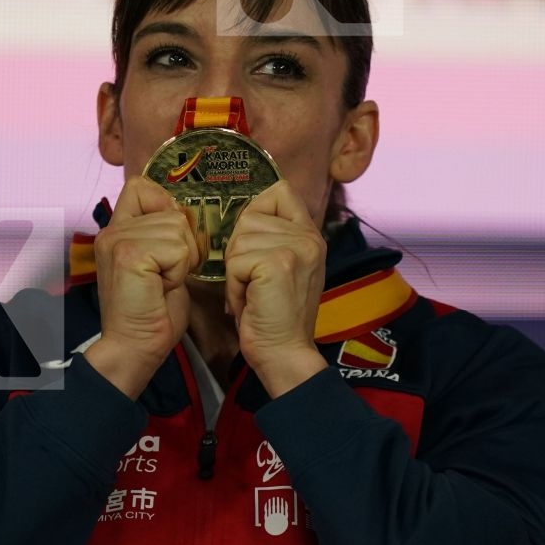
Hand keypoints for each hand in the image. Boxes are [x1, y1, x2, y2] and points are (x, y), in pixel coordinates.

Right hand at [84, 176, 201, 398]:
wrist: (134, 346)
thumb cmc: (152, 312)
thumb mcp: (161, 263)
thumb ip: (166, 235)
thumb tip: (185, 214)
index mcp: (117, 230)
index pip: (141, 186)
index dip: (164, 205)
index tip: (170, 240)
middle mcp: (112, 230)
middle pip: (171, 211)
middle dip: (183, 244)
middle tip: (166, 275)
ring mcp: (117, 240)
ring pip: (177, 229)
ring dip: (181, 260)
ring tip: (162, 283)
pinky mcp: (129, 254)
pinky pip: (177, 248)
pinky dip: (178, 271)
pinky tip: (161, 288)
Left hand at [224, 181, 329, 396]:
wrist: (284, 353)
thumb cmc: (274, 316)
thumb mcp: (283, 268)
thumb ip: (273, 238)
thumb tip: (242, 213)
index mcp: (311, 234)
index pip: (279, 191)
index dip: (256, 209)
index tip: (252, 242)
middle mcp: (309, 236)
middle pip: (249, 216)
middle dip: (239, 251)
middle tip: (252, 282)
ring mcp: (296, 247)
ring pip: (239, 239)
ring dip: (235, 271)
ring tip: (251, 294)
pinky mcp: (278, 263)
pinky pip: (236, 261)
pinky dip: (234, 285)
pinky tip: (249, 302)